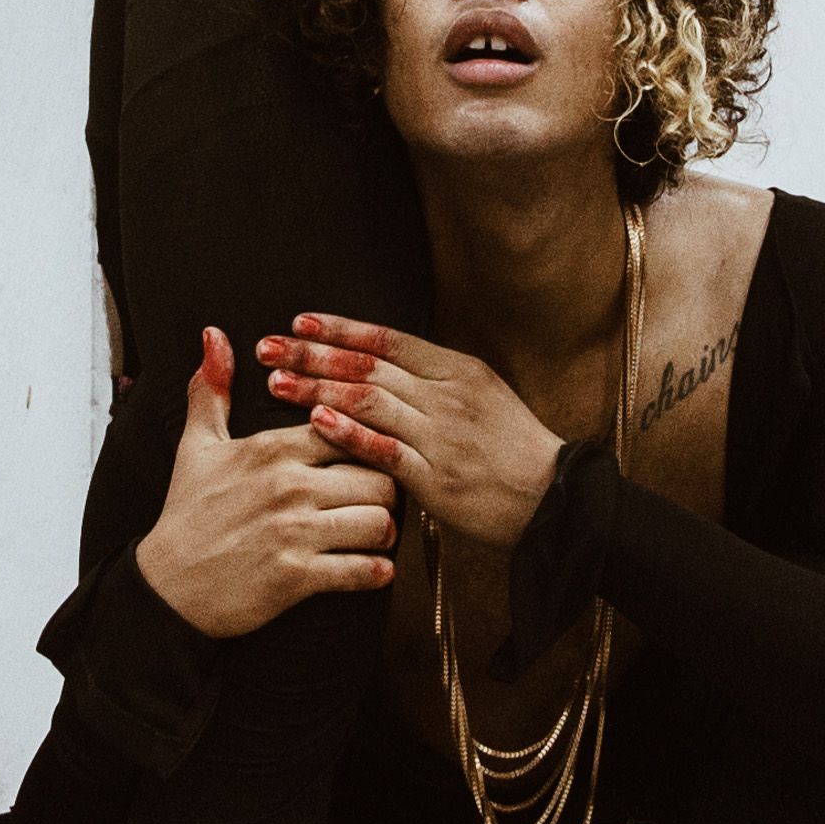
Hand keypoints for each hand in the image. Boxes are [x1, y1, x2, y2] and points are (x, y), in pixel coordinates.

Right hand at [135, 330, 401, 638]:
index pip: (350, 428)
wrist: (166, 588)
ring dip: (383, 533)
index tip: (368, 457)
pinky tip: (371, 569)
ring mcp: (293, 532)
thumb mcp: (196, 446)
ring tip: (375, 536)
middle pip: (379, 476)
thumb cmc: (186, 515)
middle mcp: (287, 485)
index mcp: (271, 448)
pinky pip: (363, 571)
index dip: (368, 441)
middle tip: (379, 500)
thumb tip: (215, 335)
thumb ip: (212, 390)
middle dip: (386, 491)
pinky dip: (375, 573)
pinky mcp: (297, 578)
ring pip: (379, 522)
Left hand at [270, 318, 565, 553]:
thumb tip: (383, 365)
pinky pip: (385, 450)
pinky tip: (315, 422)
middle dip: (313, 354)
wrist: (554, 501)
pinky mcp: (437, 478)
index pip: (388, 341)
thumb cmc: (514, 451)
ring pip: (370, 401)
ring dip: (317, 390)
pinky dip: (348, 433)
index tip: (300, 322)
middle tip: (270, 347)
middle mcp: (449, 396)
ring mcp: (443, 436)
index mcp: (459, 370)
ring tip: (278, 382)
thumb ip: (435, 381)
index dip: (341, 329)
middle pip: (369, 367)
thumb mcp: (483, 397)